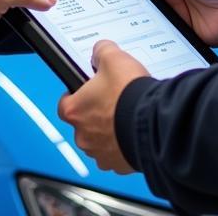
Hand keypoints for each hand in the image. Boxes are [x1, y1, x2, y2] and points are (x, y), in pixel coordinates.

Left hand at [57, 41, 147, 173]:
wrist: (153, 123)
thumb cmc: (129, 95)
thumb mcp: (113, 58)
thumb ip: (101, 51)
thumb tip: (99, 51)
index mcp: (75, 110)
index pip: (64, 104)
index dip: (74, 95)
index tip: (84, 90)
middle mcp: (83, 136)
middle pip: (83, 124)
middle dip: (95, 113)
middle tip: (111, 100)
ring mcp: (101, 153)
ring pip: (99, 141)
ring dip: (109, 131)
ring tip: (125, 115)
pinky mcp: (119, 164)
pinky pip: (117, 154)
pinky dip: (123, 144)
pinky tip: (134, 130)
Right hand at [114, 0, 217, 45]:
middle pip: (134, 7)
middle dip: (121, 12)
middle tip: (105, 18)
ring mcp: (173, 19)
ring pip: (144, 27)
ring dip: (136, 29)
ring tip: (120, 34)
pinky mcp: (182, 38)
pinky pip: (161, 43)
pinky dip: (152, 45)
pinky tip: (142, 47)